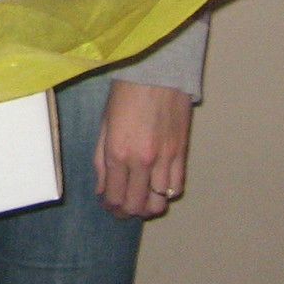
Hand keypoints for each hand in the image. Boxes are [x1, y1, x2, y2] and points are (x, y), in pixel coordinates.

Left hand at [93, 80, 191, 219]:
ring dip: (148, 207)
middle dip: (127, 212)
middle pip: (136, 205)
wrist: (156, 72)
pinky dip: (167, 194)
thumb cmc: (125, 94)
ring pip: (160, 203)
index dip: (110, 207)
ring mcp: (166, 159)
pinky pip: (177, 187)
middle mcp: (142, 161)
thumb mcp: (104, 125)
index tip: (108, 205)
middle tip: (122, 208)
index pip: (115, 197)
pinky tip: (158, 187)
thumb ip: (101, 161)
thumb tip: (101, 190)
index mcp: (118, 153)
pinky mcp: (182, 153)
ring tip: (141, 201)